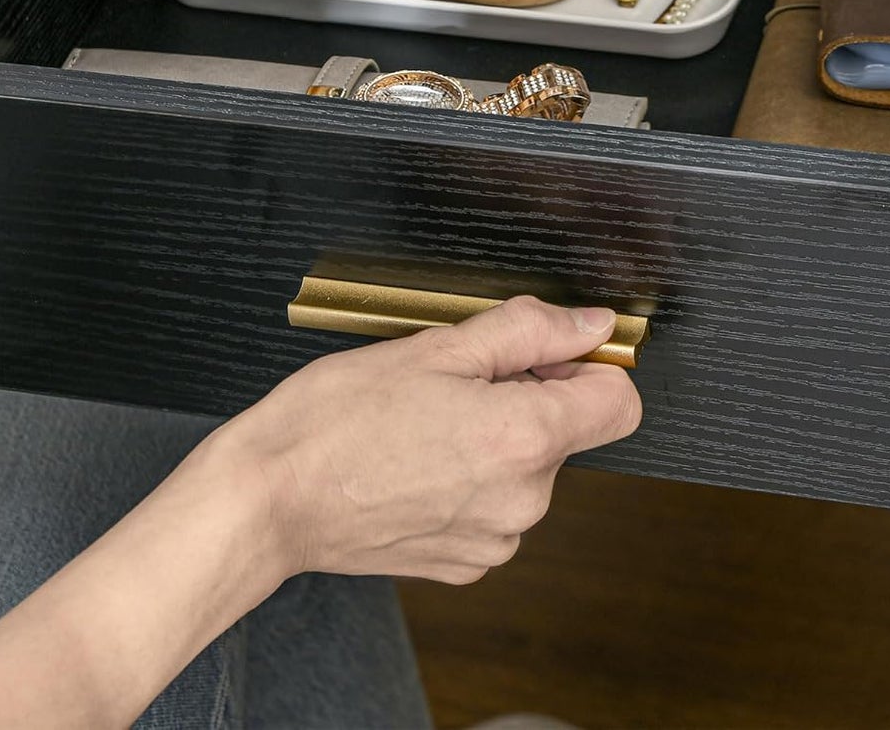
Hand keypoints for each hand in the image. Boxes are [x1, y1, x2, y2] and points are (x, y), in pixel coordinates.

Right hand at [214, 296, 642, 584]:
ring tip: (422, 423)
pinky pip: (494, 507)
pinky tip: (413, 462)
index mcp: (525, 439)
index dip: (586, 366)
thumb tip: (592, 323)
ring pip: (527, 468)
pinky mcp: (464, 565)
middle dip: (526, 396)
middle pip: (565, 430)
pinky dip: (467, 480)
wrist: (268, 500)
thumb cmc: (336, 418)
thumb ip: (530, 330)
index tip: (542, 356)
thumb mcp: (436, 346)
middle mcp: (524, 501)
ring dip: (494, 438)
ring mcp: (494, 540)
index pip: (621, 402)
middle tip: (451, 381)